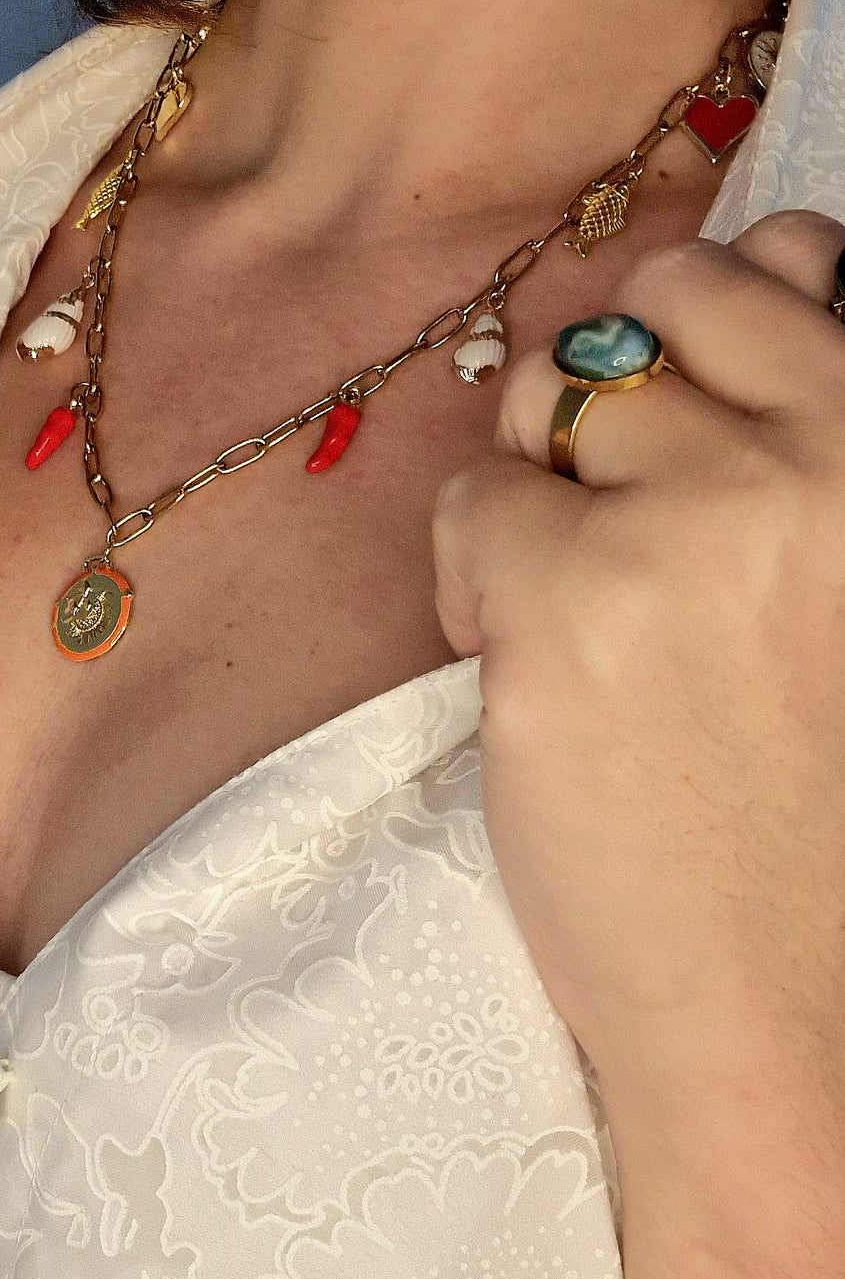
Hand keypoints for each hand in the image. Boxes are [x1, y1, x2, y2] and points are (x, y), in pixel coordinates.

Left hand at [432, 211, 844, 1172]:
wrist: (805, 1016)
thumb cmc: (830, 814)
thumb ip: (812, 448)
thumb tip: (757, 280)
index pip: (785, 262)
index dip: (708, 327)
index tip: (684, 414)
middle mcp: (818, 457)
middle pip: (651, 304)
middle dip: (608, 392)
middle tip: (612, 516)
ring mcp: (693, 523)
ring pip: (544, 397)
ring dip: (536, 488)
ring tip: (576, 612)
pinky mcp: (568, 602)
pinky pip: (469, 507)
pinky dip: (472, 581)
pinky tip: (525, 670)